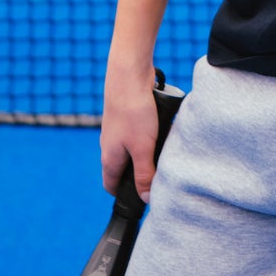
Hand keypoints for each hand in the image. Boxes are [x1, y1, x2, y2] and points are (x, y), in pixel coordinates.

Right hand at [100, 59, 160, 198]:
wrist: (129, 75)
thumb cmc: (133, 111)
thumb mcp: (143, 147)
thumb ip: (145, 174)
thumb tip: (146, 198)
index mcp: (110, 158)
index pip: (112, 186)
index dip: (124, 196)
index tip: (141, 201)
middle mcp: (111, 145)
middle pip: (124, 169)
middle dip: (141, 175)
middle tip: (160, 177)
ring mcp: (118, 130)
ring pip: (133, 150)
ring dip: (148, 154)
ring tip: (165, 153)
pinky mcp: (128, 116)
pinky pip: (139, 134)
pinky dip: (151, 136)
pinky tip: (164, 131)